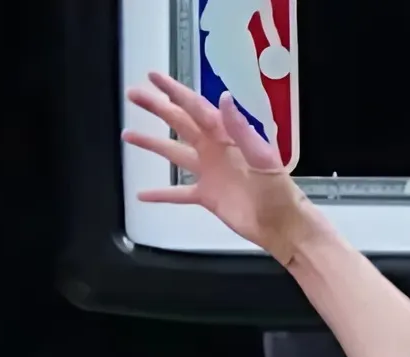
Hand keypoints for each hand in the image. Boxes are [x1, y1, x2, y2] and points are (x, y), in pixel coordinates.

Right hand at [124, 71, 310, 261]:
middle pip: (179, 123)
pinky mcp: (207, 196)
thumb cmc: (278, 191)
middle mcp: (214, 150)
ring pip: (174, 154)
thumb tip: (224, 98)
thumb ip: (241, 129)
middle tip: (134, 95)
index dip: (174, 92)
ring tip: (128, 134)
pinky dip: (161, 194)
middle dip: (157, 108)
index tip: (154, 78)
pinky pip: (179, 193)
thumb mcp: (263, 158)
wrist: (282, 224)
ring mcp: (209, 173)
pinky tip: (142, 194)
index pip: (195, 108)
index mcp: (226, 136)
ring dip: (151, 144)